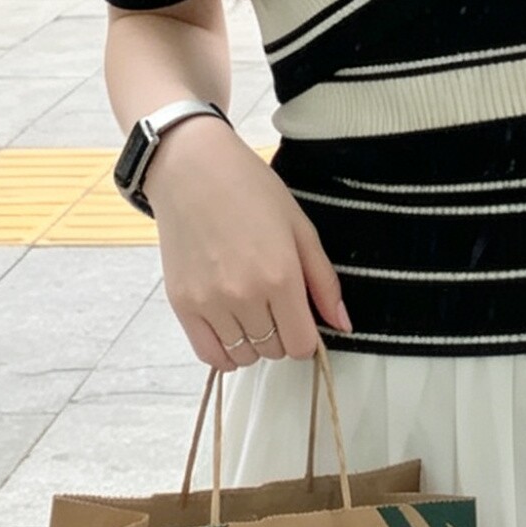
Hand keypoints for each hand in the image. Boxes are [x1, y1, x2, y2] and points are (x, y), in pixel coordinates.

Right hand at [143, 119, 352, 370]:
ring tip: (253, 311)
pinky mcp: (181, 304)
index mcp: (281, 276)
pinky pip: (208, 354)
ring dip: (254, 343)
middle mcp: (244, 296)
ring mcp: (209, 303)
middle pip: (274, 351)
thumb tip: (343, 326)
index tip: (304, 319)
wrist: (192, 170)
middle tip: (277, 305)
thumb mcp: (300, 227)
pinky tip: (231, 328)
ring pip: (243, 356)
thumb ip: (324, 281)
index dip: (308, 337)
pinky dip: (225, 352)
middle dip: (282, 335)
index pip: (302, 344)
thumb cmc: (251, 190)